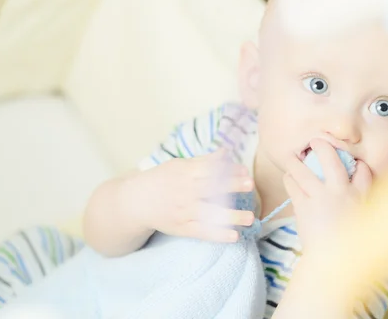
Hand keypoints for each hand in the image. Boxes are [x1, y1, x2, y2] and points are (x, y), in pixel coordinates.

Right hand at [132, 149, 255, 242]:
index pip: (210, 169)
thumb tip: (226, 152)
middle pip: (212, 188)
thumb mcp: (180, 165)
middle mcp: (186, 192)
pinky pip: (203, 232)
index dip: (228, 169)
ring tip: (250, 218)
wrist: (137, 202)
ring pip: (210, 213)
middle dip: (232, 186)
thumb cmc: (163, 180)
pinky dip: (218, 234)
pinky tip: (234, 236)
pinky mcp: (182, 228)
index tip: (244, 170)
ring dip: (231, 216)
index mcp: (186, 173)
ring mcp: (184, 211)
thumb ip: (205, 161)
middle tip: (250, 184)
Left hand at [283, 139, 371, 249]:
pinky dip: (289, 179)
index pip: (363, 170)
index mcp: (363, 196)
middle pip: (331, 159)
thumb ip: (365, 205)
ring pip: (303, 170)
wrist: (336, 263)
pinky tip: (288, 177)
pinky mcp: (304, 207)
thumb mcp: (368, 222)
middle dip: (322, 146)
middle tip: (316, 141)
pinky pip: (292, 185)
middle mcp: (341, 192)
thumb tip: (364, 194)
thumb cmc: (353, 245)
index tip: (353, 163)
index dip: (358, 164)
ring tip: (291, 157)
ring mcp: (321, 197)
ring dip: (295, 161)